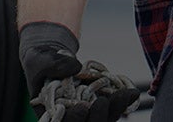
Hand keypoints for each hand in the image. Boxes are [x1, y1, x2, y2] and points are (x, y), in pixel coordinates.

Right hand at [20, 21, 141, 120]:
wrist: (53, 58)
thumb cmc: (40, 62)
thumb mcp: (40, 60)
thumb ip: (53, 65)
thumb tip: (75, 66)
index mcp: (52, 114)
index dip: (74, 119)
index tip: (83, 108)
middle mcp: (71, 117)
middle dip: (97, 117)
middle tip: (103, 102)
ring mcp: (87, 112)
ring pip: (103, 119)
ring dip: (115, 109)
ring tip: (127, 95)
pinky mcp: (99, 104)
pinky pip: (112, 108)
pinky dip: (122, 101)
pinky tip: (132, 92)